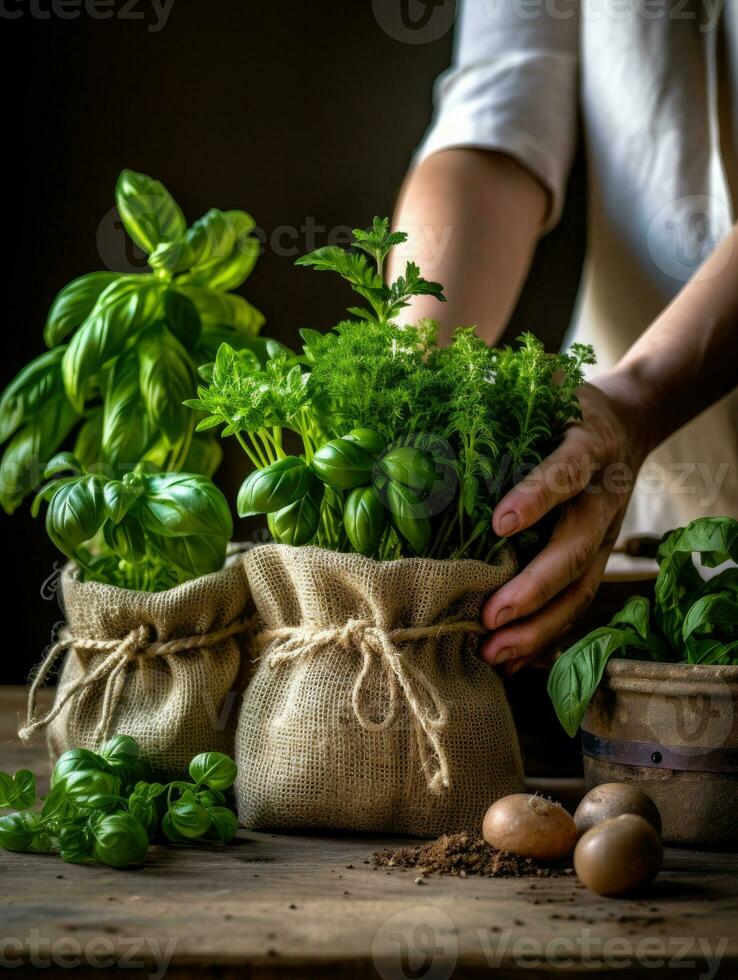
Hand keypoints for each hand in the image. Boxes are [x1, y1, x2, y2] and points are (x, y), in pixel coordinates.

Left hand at [481, 377, 652, 674]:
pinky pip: (576, 603)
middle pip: (578, 547)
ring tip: (496, 653)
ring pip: (581, 588)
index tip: (499, 522)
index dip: (536, 496)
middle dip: (535, 586)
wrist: (627, 423)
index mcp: (587, 446)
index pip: (565, 471)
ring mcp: (604, 533)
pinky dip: (548, 636)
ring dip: (540, 626)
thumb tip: (418, 379)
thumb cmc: (563, 405)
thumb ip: (494, 386)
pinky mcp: (597, 559)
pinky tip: (512, 661)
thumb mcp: (540, 384)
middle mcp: (602, 495)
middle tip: (491, 615)